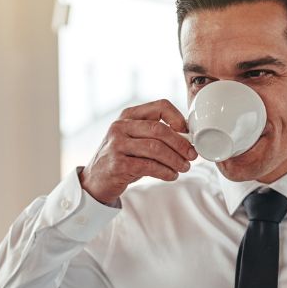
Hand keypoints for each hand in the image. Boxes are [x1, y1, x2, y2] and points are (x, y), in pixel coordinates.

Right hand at [80, 99, 197, 204]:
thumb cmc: (121, 159)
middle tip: (192, 155)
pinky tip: (171, 175)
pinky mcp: (117, 164)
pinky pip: (149, 166)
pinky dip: (165, 171)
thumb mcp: (134, 140)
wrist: (95, 181)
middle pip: (160, 129)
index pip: (160, 106)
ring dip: (175, 160)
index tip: (188, 133)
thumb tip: (187, 140)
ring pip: (156, 148)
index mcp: (128, 116)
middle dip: (181, 144)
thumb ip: (155, 136)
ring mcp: (116, 145)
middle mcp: (120, 127)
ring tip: (184, 167)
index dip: (178, 118)